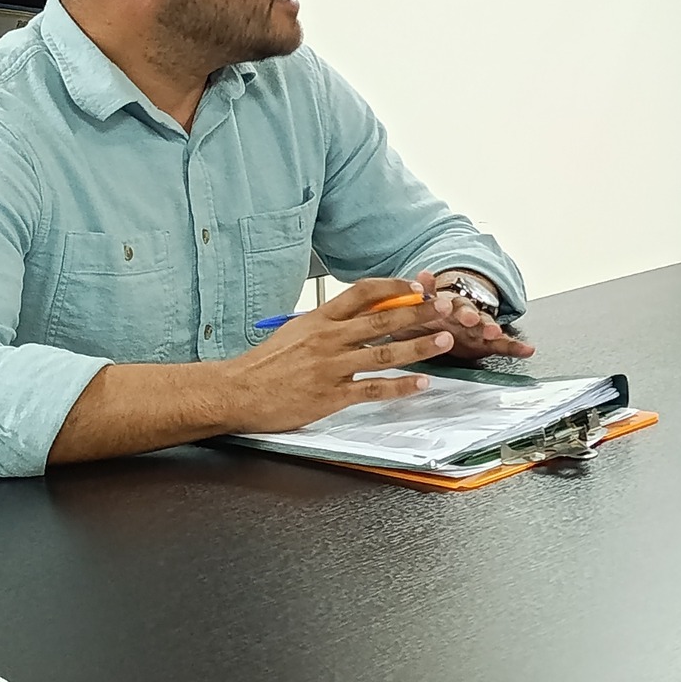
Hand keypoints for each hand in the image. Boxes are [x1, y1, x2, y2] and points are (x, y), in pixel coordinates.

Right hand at [221, 277, 456, 432]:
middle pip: (382, 320)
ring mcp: (330, 367)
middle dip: (419, 312)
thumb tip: (363, 313)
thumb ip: (329, 322)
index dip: (394, 287)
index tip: (417, 286)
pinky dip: (400, 386)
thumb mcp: (295, 331)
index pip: (363, 292)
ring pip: (384, 352)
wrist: (234, 391)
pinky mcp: (330, 396)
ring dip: (419, 346)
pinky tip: (421, 383)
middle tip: (446, 307)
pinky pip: (372, 388)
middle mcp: (328, 338)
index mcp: (319, 318)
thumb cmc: (265, 363)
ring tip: (445, 340)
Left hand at [410, 269, 533, 363]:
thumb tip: (424, 274)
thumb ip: (425, 291)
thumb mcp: (421, 304)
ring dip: (494, 331)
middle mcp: (468, 315)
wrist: (439, 323)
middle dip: (476, 319)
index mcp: (450, 306)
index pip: (456, 305)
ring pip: (489, 328)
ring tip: (497, 333)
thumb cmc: (431, 315)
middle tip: (477, 323)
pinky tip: (528, 350)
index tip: (457, 312)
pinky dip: (515, 348)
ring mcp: (478, 329)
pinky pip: (503, 346)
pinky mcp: (486, 344)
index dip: (459, 310)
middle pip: (474, 315)